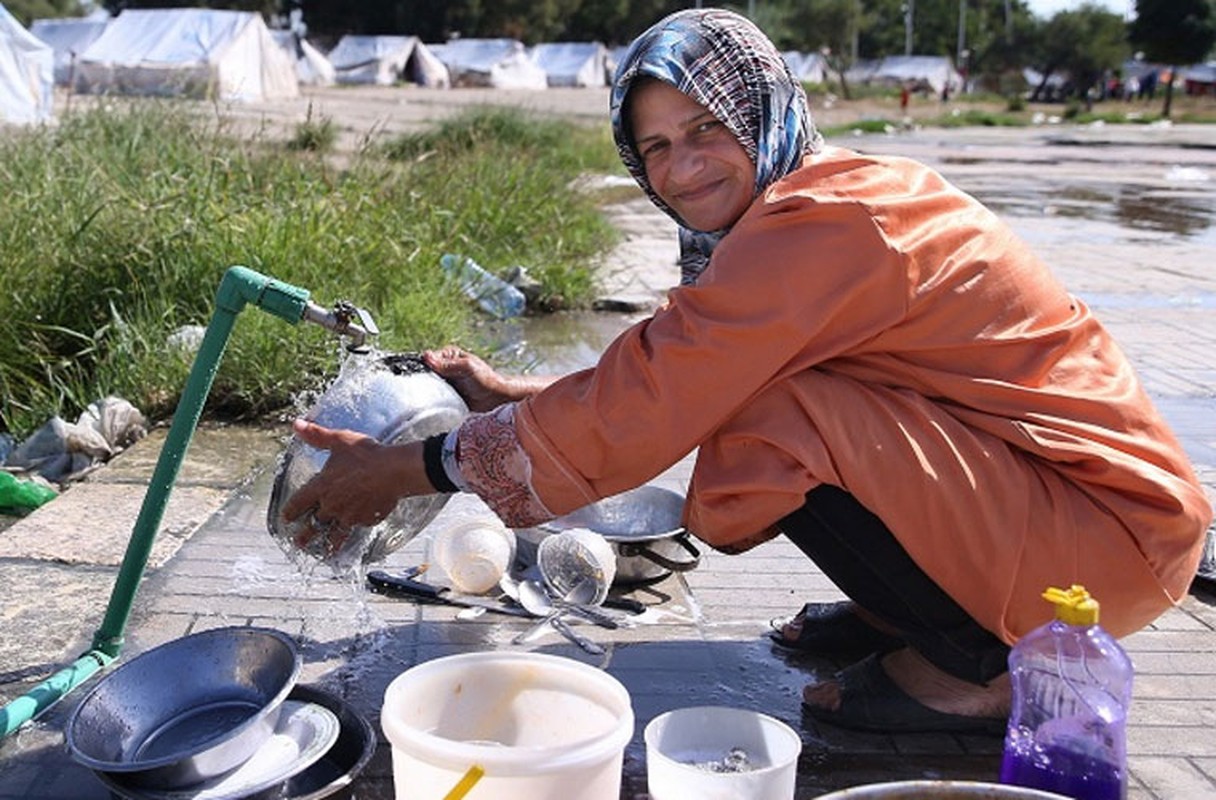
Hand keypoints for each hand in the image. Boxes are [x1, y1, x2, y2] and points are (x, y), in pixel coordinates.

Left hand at [280, 419, 430, 535]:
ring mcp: (350, 516)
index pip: (298, 504)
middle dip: (305, 535)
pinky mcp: (367, 520)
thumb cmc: (366, 455)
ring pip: (335, 533)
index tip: (286, 518)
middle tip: (299, 542)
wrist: (394, 471)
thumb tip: (297, 424)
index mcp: (321, 487)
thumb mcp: (339, 440)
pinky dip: (356, 527)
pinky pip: (359, 526)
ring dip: (328, 543)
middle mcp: (332, 505)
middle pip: (314, 524)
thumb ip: (317, 435)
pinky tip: (357, 528)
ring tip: (324, 551)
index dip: (290, 512)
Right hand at [425, 345, 557, 410]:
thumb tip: (427, 356)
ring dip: (425, 392)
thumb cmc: (486, 379)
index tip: (417, 378)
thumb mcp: (467, 368)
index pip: (427, 359)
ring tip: (421, 399)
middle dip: (421, 381)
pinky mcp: (446, 395)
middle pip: (424, 373)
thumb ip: (448, 364)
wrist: (497, 398)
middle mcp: (444, 367)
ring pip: (427, 386)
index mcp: (448, 355)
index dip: (420, 368)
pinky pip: (434, 397)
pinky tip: (428, 405)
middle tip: (418, 391)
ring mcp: (445, 382)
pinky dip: (431, 401)